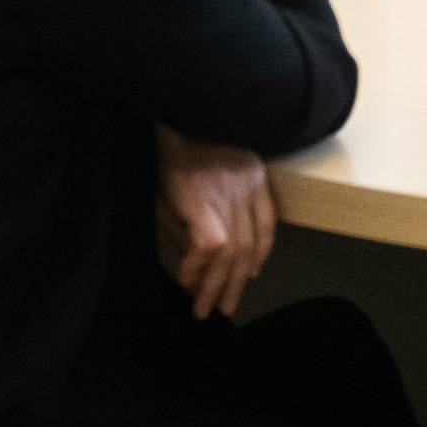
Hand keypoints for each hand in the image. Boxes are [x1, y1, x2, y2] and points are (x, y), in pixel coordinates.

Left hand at [154, 126, 274, 319]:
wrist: (196, 114)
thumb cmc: (169, 157)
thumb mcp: (159, 195)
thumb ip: (174, 232)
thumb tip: (188, 270)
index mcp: (198, 194)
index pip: (210, 242)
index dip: (200, 268)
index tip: (186, 283)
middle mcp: (228, 193)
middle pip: (233, 249)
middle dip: (221, 286)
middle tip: (211, 311)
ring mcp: (249, 186)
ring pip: (251, 241)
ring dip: (241, 276)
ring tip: (230, 301)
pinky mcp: (260, 181)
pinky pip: (267, 222)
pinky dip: (262, 250)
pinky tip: (253, 271)